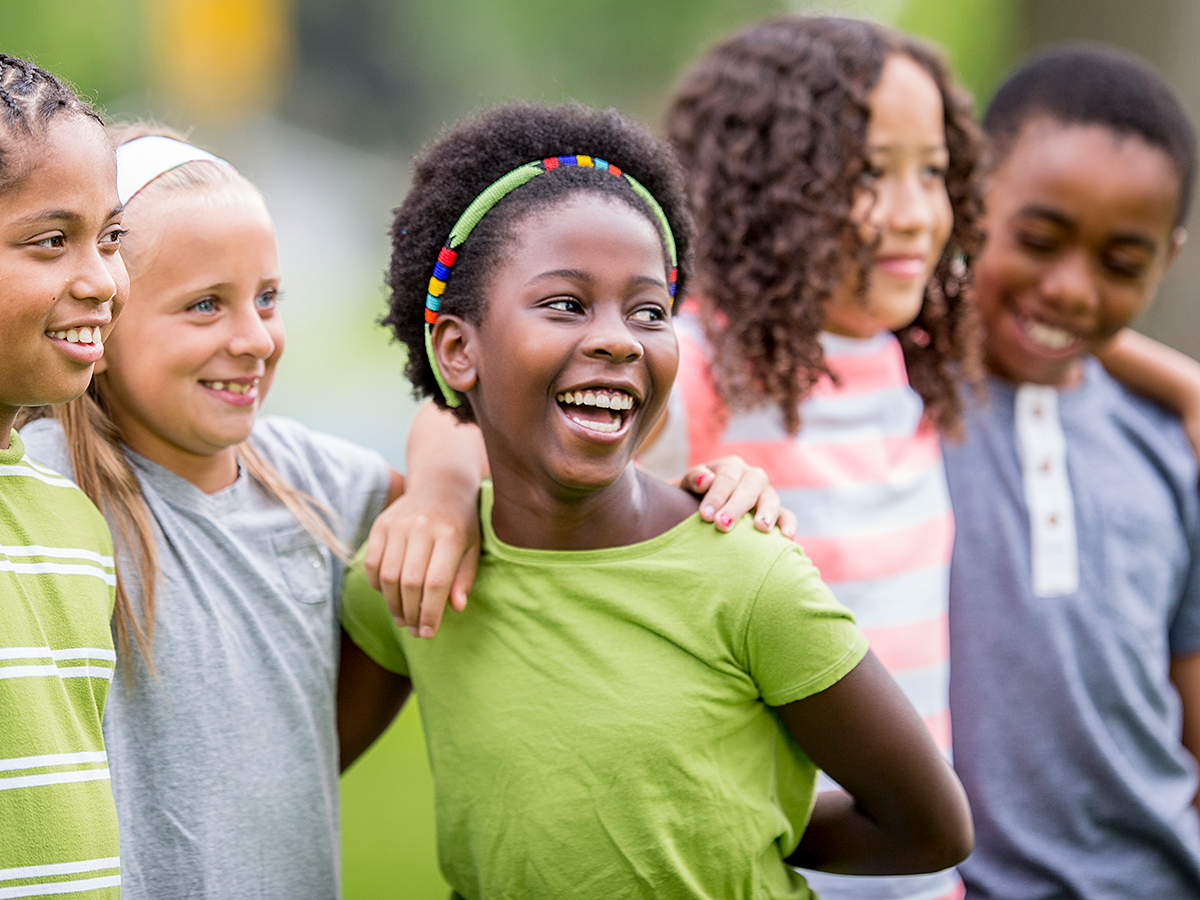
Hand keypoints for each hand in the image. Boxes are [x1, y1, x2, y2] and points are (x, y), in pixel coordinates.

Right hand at [363, 478, 480, 638]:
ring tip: (401, 618)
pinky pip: (372, 563)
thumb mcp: (473, 548)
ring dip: (392, 604)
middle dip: (410, 613)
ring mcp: (399, 524)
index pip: (436, 583)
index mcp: (450, 535)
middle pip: (410, 582)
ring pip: (388, 576)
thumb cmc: (462, 523)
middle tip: (413, 630)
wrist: (441, 485)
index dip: (429, 613)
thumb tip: (456, 608)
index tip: (428, 633)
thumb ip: (465, 577)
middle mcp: (423, 527)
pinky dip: (377, 585)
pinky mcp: (381, 524)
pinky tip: (388, 595)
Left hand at [679, 455, 796, 537]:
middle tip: (722, 525)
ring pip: (771, 499)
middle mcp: (752, 477)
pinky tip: (787, 538)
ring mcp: (767, 494)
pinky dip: (789, 525)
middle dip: (736, 507)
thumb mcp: (685, 486)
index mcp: (730, 466)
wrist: (699, 509)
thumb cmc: (691, 498)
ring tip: (761, 528)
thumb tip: (706, 480)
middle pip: (749, 487)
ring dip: (766, 513)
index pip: (726, 478)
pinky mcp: (777, 513)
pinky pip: (787, 516)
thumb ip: (692, 479)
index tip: (705, 516)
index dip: (716, 496)